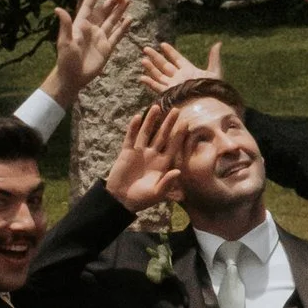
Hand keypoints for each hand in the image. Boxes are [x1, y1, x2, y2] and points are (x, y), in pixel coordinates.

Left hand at [45, 0, 135, 109]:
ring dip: (119, 11)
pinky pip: (117, 35)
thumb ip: (65, 25)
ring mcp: (100, 38)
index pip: (89, 6)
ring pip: (112, 21)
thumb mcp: (64, 42)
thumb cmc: (65, 59)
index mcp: (80, 25)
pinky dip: (123, 27)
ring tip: (127, 0)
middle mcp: (92, 29)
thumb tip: (58, 9)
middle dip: (112, 2)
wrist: (73, 77)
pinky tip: (130, 19)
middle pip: (104, 12)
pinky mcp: (107, 48)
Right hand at [107, 100, 187, 216]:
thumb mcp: (156, 193)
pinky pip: (131, 137)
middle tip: (176, 109)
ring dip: (151, 120)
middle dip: (169, 123)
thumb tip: (178, 171)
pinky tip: (137, 117)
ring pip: (146, 132)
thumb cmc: (141, 199)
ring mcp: (139, 152)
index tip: (186, 123)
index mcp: (162, 164)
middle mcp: (152, 155)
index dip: (179, 135)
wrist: (121, 200)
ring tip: (156, 106)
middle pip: (162, 136)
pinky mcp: (127, 152)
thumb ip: (167, 182)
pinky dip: (133, 127)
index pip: (173, 146)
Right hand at [138, 33, 223, 96]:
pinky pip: (157, 87)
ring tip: (143, 60)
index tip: (162, 44)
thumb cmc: (212, 91)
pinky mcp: (169, 94)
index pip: (177, 58)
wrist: (208, 106)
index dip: (170, 51)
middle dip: (155, 57)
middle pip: (164, 65)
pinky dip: (150, 82)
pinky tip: (142, 78)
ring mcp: (173, 86)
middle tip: (146, 48)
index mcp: (188, 70)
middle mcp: (179, 77)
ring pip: (159, 74)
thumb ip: (214, 58)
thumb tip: (218, 43)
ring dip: (151, 67)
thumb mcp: (214, 72)